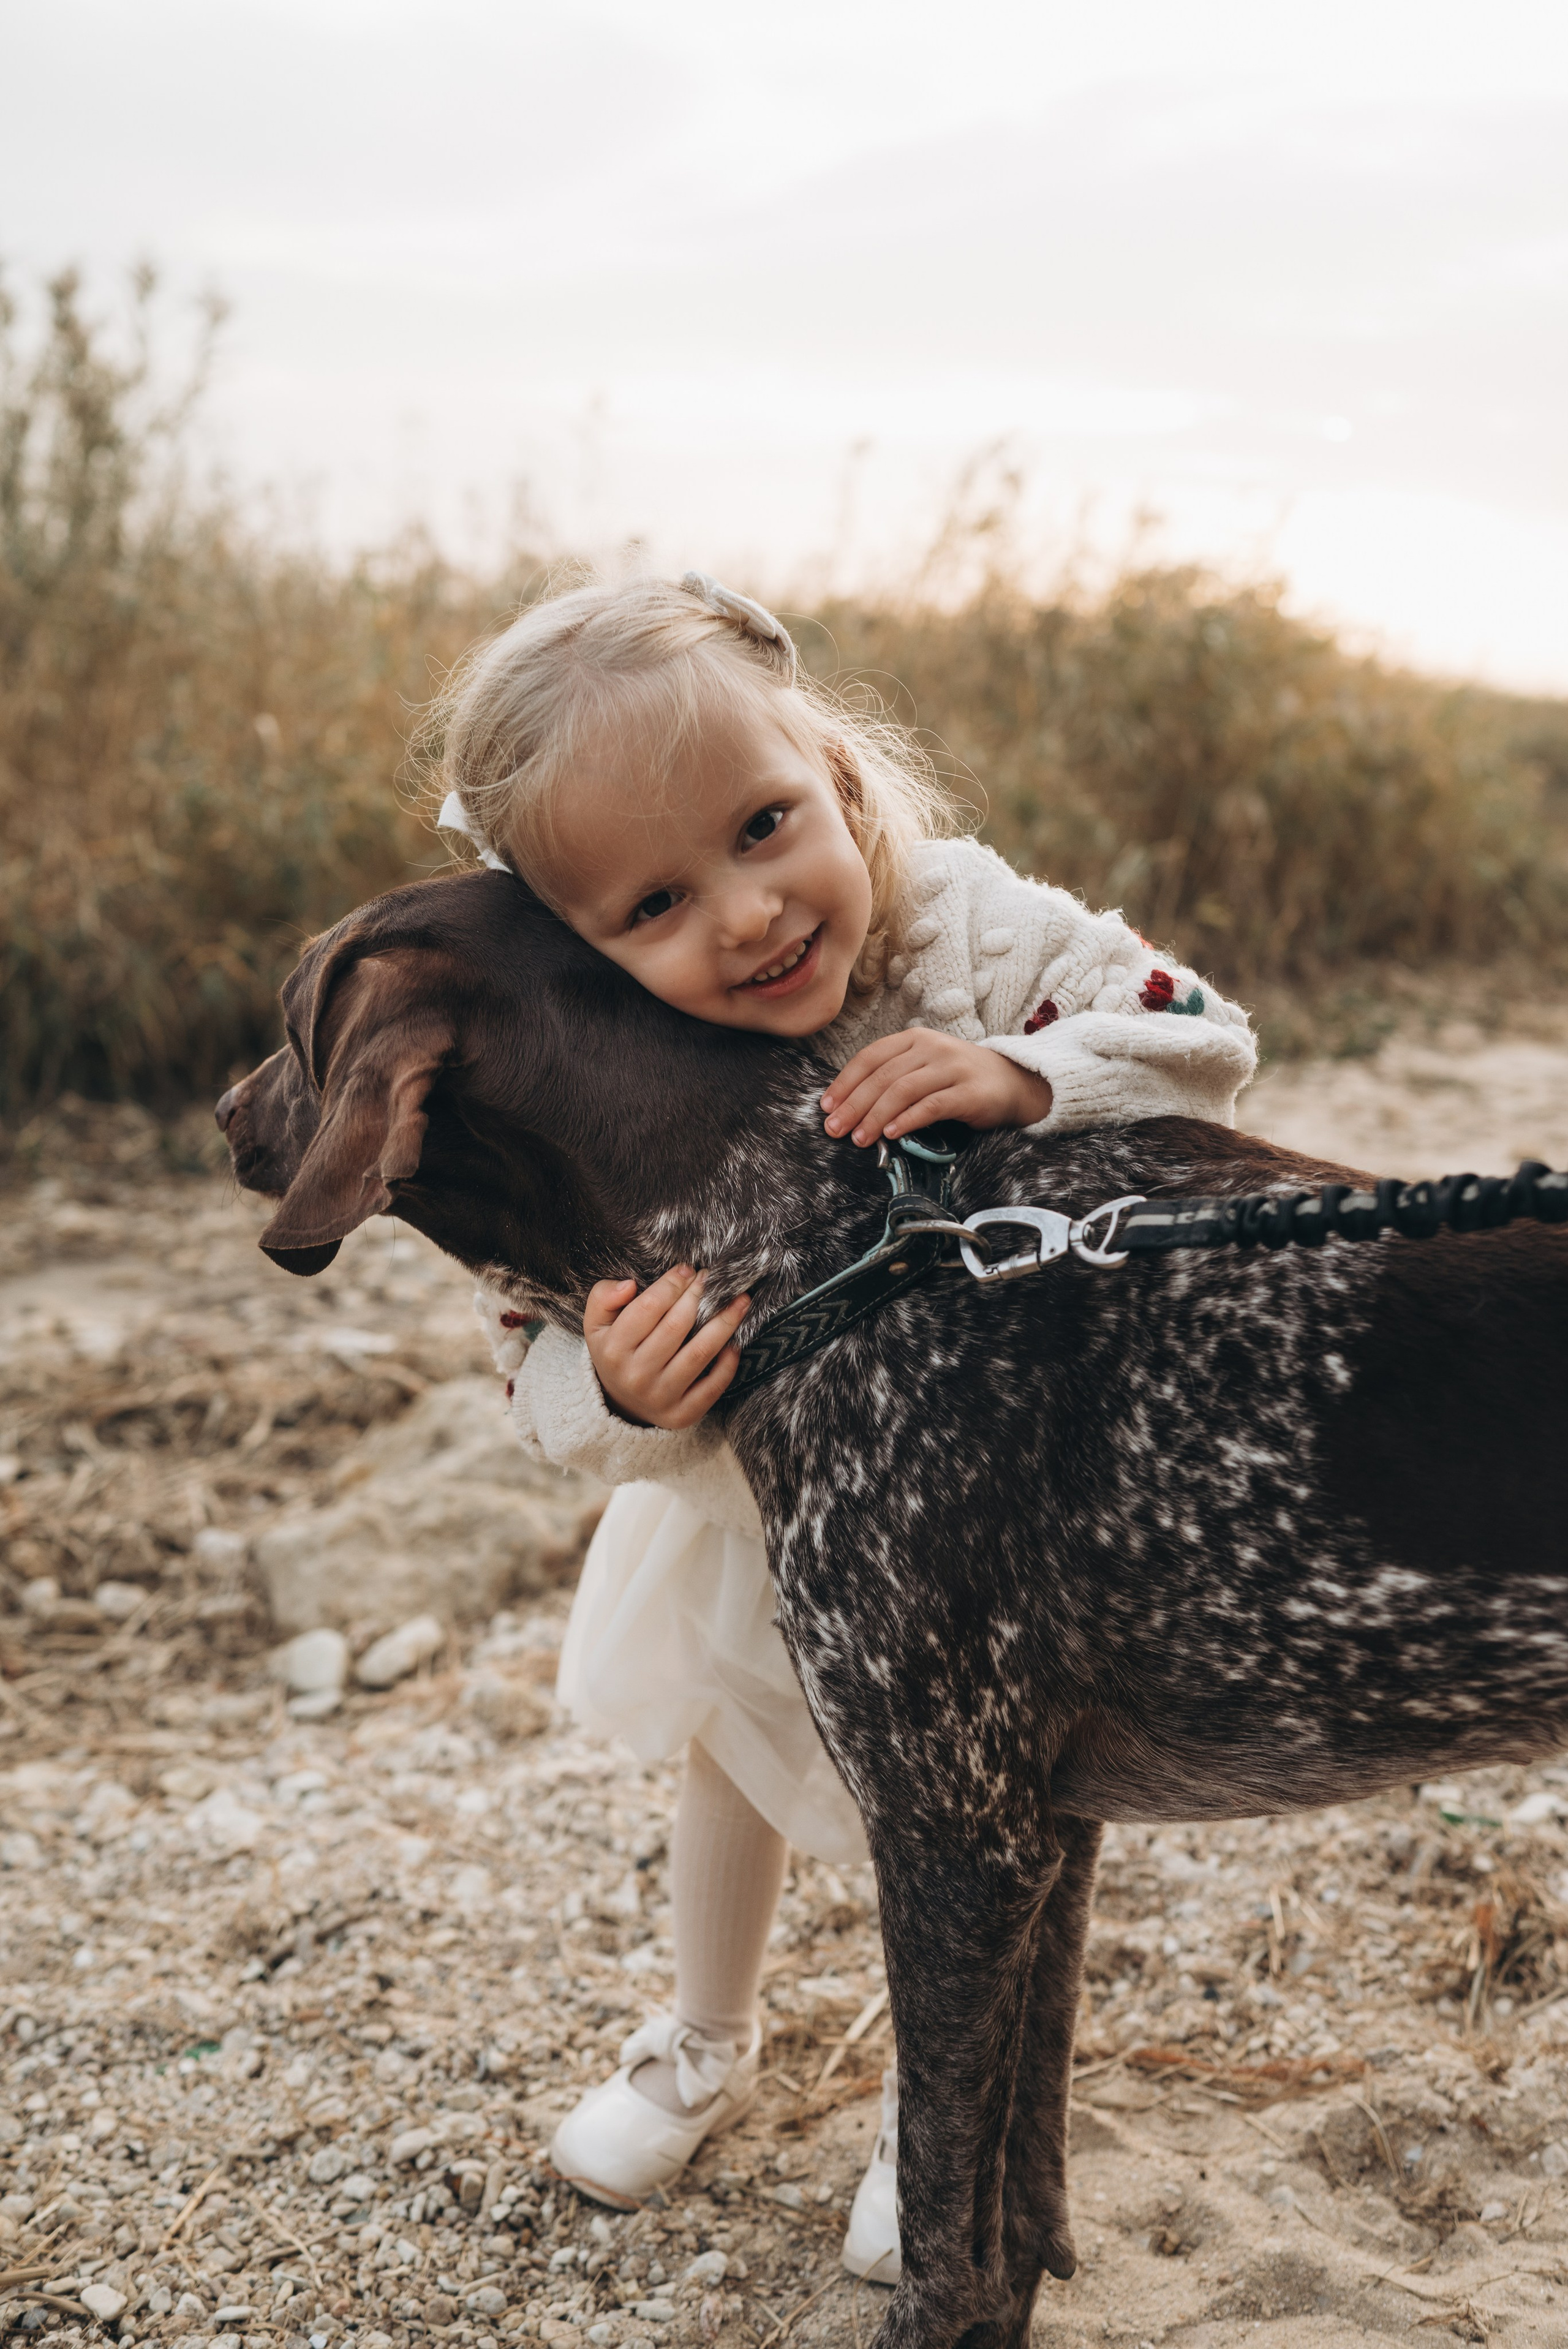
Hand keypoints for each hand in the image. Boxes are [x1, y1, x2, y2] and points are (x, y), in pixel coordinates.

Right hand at [584, 1265, 751, 1428]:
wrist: (619, 1403)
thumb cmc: (616, 1351)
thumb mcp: (596, 1324)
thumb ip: (604, 1297)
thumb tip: (629, 1285)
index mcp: (613, 1349)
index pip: (649, 1307)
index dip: (673, 1283)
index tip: (687, 1269)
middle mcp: (635, 1375)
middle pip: (677, 1325)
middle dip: (700, 1296)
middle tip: (713, 1278)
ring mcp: (660, 1397)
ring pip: (701, 1352)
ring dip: (726, 1322)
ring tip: (741, 1301)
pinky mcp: (682, 1415)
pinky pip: (713, 1386)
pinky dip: (728, 1363)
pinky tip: (735, 1342)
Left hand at [821, 1033, 1051, 1146]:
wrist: (1014, 1082)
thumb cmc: (960, 1079)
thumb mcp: (925, 1067)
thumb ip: (893, 1078)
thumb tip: (848, 1106)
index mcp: (915, 1039)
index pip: (870, 1057)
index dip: (845, 1082)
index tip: (826, 1106)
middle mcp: (932, 1047)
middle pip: (883, 1076)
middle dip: (854, 1105)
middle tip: (834, 1129)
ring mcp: (952, 1068)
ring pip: (903, 1090)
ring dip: (876, 1116)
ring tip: (859, 1138)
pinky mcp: (970, 1092)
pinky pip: (932, 1105)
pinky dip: (908, 1120)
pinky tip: (892, 1134)